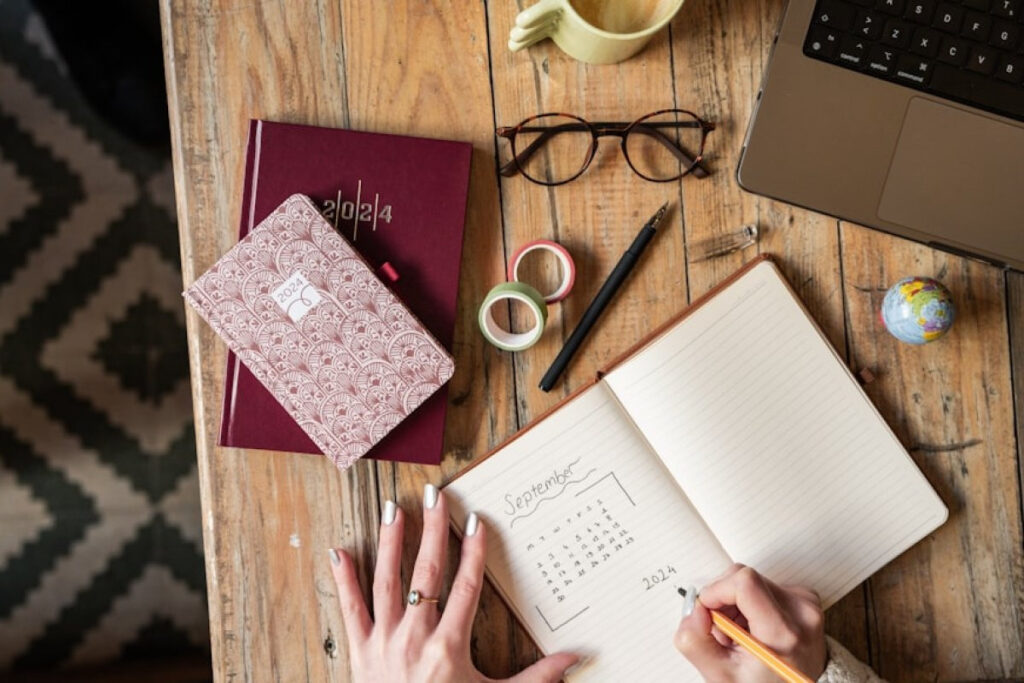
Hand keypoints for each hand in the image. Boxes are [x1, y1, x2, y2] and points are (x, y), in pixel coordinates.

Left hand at [329, 484, 579, 682]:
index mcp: (449, 647)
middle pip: (426, 573)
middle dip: (433, 530)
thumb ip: (537, 677)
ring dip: (391, 543)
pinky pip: (351, 610)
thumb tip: (576, 657)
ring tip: (394, 510)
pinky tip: (339, 551)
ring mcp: (384, 642)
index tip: (476, 520)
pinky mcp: (360, 652)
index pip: (465, 587)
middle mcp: (415, 638)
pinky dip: (344, 580)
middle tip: (436, 496)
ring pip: (387, 582)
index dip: (473, 552)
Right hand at [674, 564, 826, 682]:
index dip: (716, 590)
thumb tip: (694, 608)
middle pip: (744, 578)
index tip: (706, 610)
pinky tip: (753, 628)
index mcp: (784, 633)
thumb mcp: (721, 676)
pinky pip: (765, 585)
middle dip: (723, 600)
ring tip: (740, 634)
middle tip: (724, 632)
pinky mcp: (806, 598)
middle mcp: (801, 612)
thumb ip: (696, 642)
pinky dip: (750, 603)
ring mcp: (807, 603)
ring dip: (735, 603)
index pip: (745, 583)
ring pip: (752, 580)